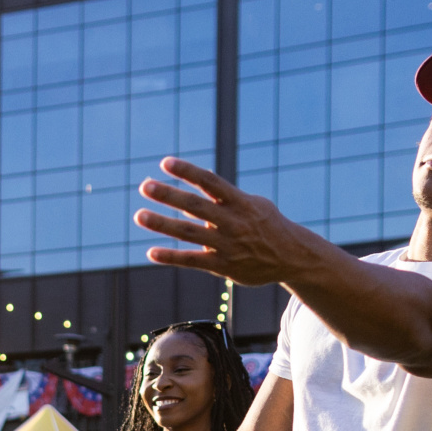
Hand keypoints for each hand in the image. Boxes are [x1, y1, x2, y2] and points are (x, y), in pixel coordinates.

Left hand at [133, 158, 314, 284]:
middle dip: (169, 195)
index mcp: (240, 202)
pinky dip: (172, 256)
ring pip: (190, 232)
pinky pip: (193, 261)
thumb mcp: (253, 204)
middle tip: (145, 186)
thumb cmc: (267, 225)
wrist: (291, 257)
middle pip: (195, 205)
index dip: (188, 171)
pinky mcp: (224, 267)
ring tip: (140, 215)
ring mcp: (227, 245)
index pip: (210, 182)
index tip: (165, 163)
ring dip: (163, 223)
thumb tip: (200, 175)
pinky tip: (152, 252)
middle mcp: (232, 222)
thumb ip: (225, 195)